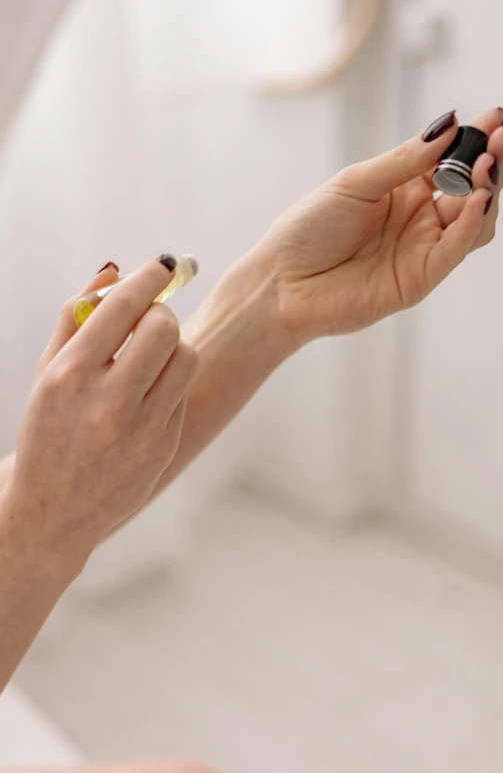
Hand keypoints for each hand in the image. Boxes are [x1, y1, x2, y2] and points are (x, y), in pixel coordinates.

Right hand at [5, 257, 198, 573]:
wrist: (53, 509)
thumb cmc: (47, 430)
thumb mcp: (47, 372)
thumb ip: (75, 317)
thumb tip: (113, 271)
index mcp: (70, 376)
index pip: (124, 307)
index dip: (151, 276)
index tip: (165, 263)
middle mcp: (108, 402)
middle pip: (164, 327)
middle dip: (161, 313)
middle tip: (149, 319)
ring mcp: (141, 428)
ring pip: (185, 356)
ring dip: (173, 345)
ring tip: (150, 356)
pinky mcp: (164, 445)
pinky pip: (182, 391)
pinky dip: (170, 380)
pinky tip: (146, 393)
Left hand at [256, 107, 502, 343]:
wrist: (281, 281)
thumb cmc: (309, 230)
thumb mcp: (355, 183)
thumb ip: (404, 161)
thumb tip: (450, 126)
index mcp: (404, 191)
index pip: (452, 162)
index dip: (476, 141)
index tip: (496, 117)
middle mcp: (419, 220)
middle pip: (472, 190)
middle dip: (491, 162)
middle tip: (502, 138)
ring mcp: (422, 250)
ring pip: (475, 221)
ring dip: (488, 191)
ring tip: (489, 164)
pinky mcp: (419, 279)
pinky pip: (455, 250)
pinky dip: (472, 224)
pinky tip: (480, 197)